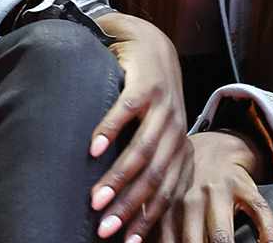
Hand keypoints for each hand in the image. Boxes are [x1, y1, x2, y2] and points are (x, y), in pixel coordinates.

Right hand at [88, 12, 192, 242]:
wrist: (151, 47)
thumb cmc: (147, 101)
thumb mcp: (154, 135)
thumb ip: (147, 166)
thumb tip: (125, 213)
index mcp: (180, 147)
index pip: (167, 191)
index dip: (148, 219)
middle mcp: (176, 130)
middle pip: (155, 176)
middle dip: (130, 207)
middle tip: (104, 229)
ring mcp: (164, 106)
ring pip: (142, 149)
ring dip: (118, 177)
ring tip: (96, 200)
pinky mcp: (146, 84)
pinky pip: (127, 111)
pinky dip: (110, 130)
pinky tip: (93, 149)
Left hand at [159, 131, 272, 242]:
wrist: (215, 146)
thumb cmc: (185, 185)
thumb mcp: (165, 201)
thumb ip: (155, 228)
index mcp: (168, 207)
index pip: (166, 242)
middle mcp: (192, 199)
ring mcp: (220, 192)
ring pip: (222, 235)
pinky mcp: (245, 186)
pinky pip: (260, 212)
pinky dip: (267, 232)